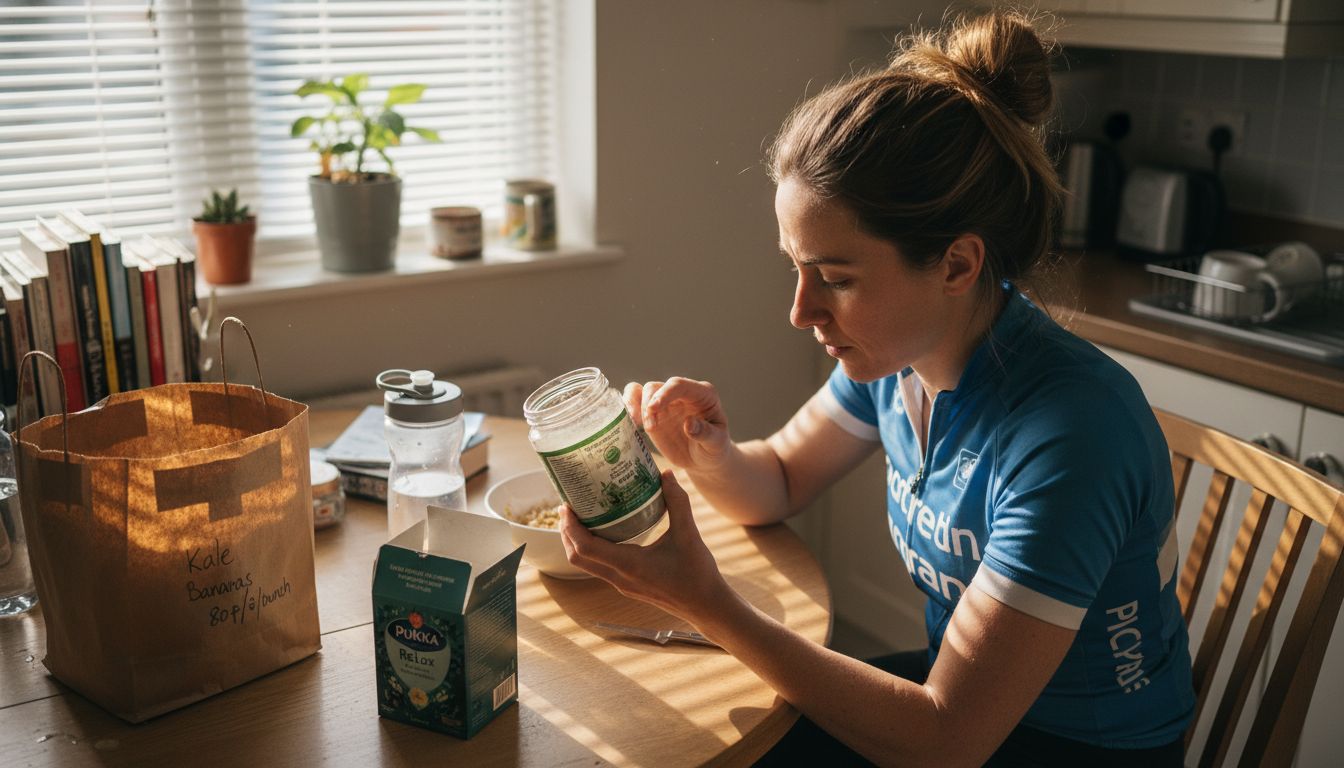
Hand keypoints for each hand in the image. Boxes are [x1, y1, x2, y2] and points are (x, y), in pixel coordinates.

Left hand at [560, 470, 728, 623]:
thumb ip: (677, 502)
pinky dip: (591, 550)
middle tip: (567, 508)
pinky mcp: (627, 586)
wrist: (706, 606)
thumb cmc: (697, 573)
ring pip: (585, 565)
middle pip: (576, 558)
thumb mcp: (688, 533)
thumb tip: (666, 473)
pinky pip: (599, 567)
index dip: (570, 527)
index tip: (566, 506)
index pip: (586, 547)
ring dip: (575, 543)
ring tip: (579, 518)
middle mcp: (620, 577)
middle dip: (566, 533)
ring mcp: (622, 584)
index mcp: (630, 564)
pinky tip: (602, 533)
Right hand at [623, 377, 731, 471]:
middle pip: (657, 387)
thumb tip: (689, 424)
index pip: (679, 385)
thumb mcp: (716, 444)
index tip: (653, 409)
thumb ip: (705, 433)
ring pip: (642, 391)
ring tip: (637, 424)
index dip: (664, 394)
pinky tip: (631, 423)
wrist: (704, 459)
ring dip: (636, 405)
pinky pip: (635, 402)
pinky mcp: (652, 413)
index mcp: (702, 394)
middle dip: (649, 404)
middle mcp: (682, 393)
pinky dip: (628, 408)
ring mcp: (665, 402)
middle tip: (651, 428)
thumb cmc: (714, 449)